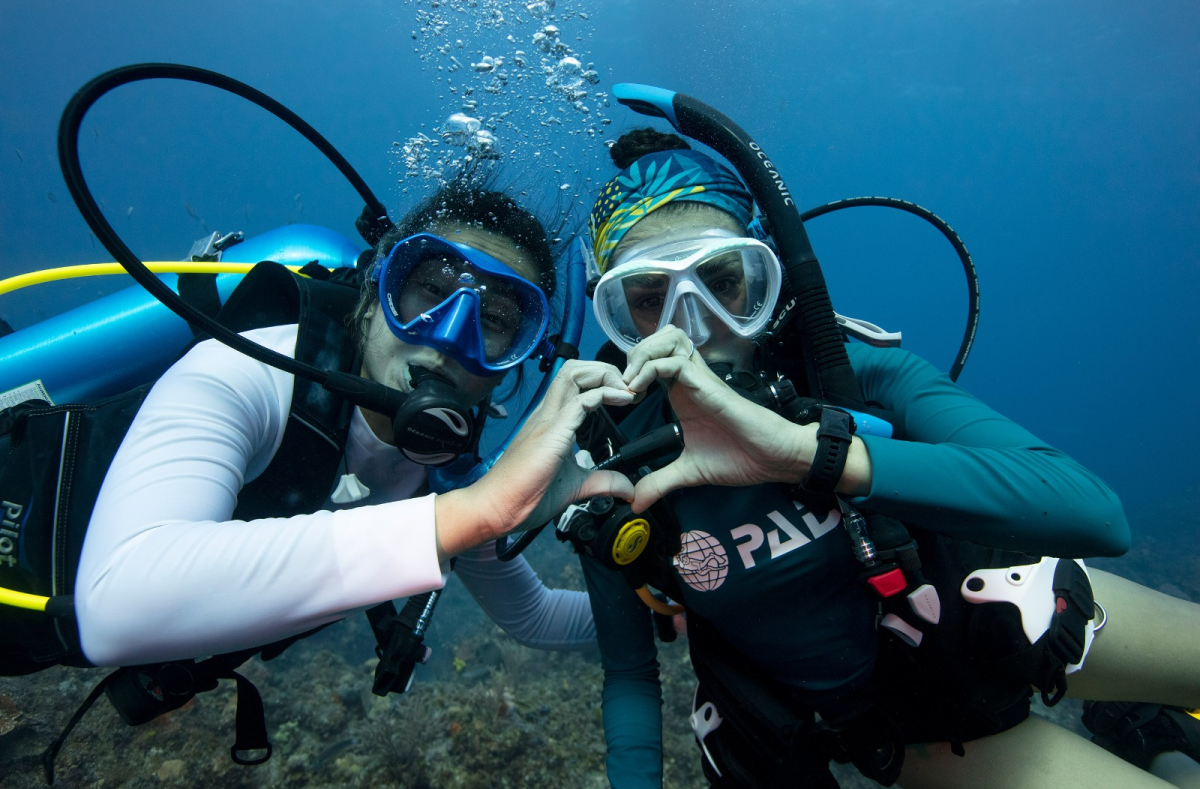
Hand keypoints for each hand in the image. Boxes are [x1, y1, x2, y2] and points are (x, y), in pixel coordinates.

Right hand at [435, 361, 635, 558]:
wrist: (496, 509)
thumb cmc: (525, 497)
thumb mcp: (575, 486)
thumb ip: (603, 482)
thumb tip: (627, 489)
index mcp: (553, 421)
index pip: (577, 383)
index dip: (605, 382)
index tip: (627, 398)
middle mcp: (548, 413)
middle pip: (576, 369)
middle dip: (607, 370)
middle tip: (629, 390)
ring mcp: (548, 419)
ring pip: (574, 374)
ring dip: (605, 375)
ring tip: (625, 391)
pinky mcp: (552, 431)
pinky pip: (580, 400)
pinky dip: (605, 394)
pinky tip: (622, 400)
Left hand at [622, 327, 819, 510]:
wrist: (773, 459)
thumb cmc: (741, 457)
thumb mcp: (688, 472)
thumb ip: (660, 483)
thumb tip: (636, 503)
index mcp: (682, 393)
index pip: (653, 358)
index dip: (630, 369)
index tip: (618, 398)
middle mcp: (690, 380)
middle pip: (660, 338)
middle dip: (634, 353)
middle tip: (623, 384)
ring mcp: (700, 380)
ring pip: (669, 338)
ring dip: (643, 355)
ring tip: (631, 383)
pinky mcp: (709, 386)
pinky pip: (676, 362)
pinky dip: (651, 370)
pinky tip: (640, 391)